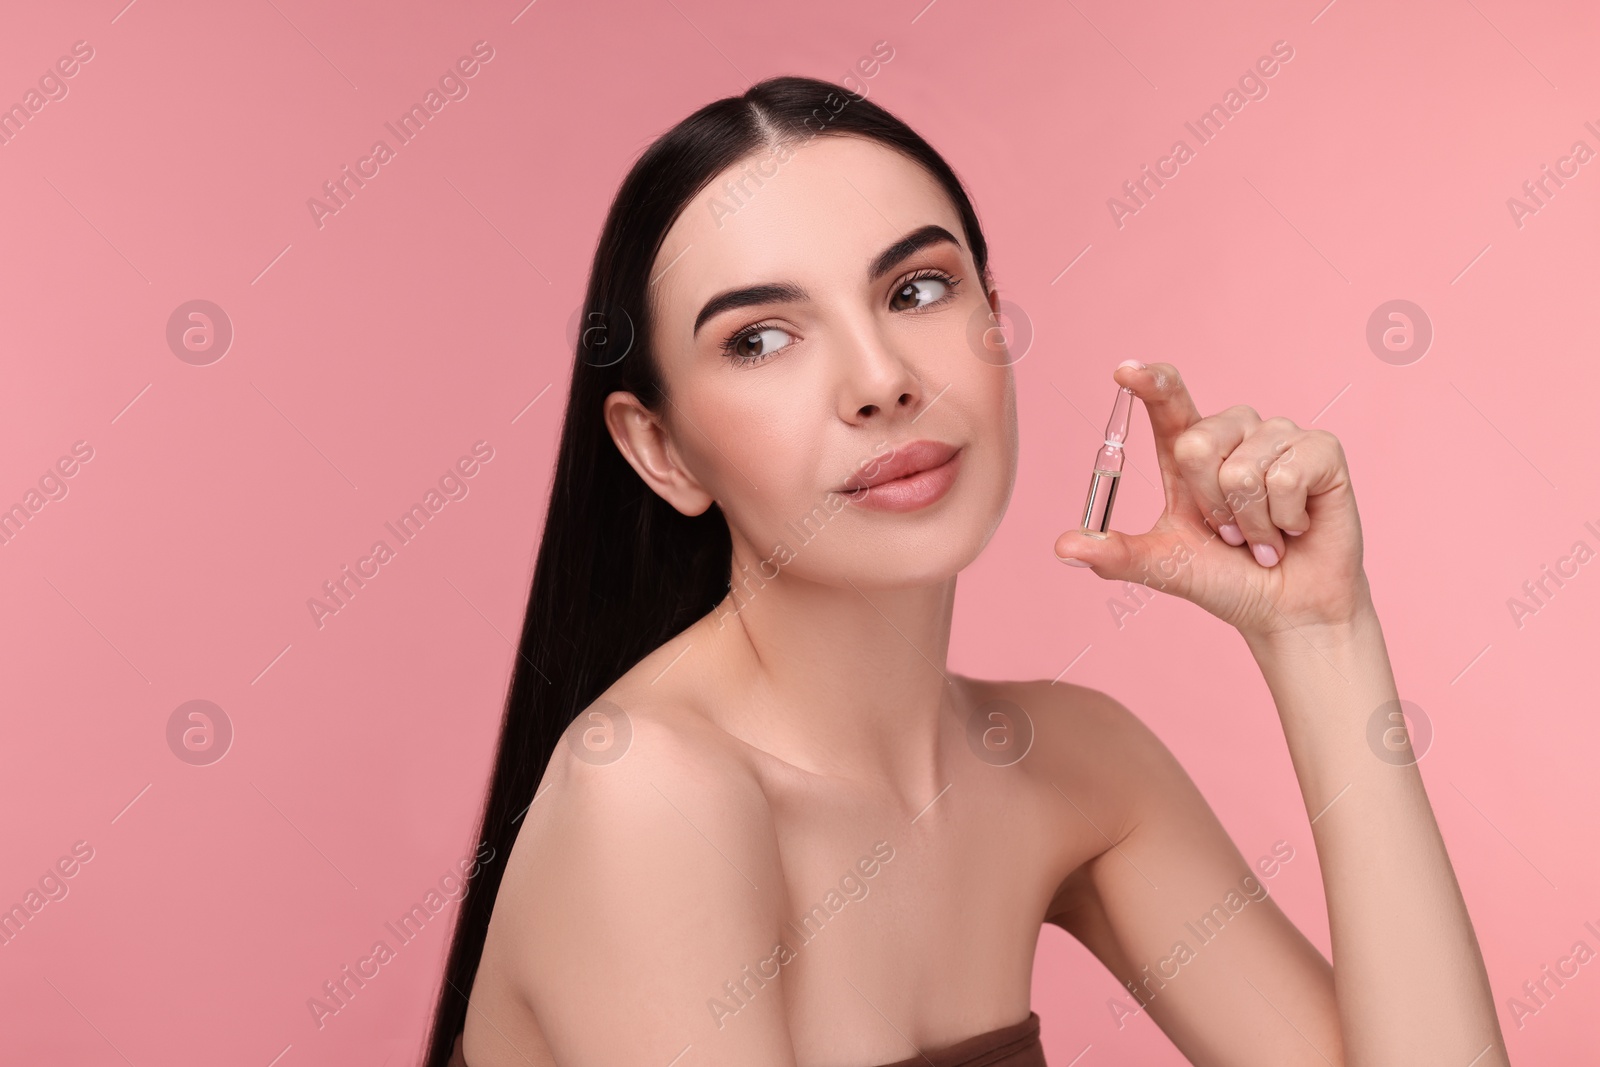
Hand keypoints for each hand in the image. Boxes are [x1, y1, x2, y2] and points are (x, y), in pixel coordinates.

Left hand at [1053, 361, 1370, 639]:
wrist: (1287, 609)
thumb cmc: (1225, 579)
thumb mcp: (1163, 565)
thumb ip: (1116, 553)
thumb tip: (1063, 545)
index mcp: (1190, 450)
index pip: (1168, 402)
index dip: (1150, 382)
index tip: (1125, 371)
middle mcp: (1233, 432)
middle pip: (1197, 444)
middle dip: (1210, 505)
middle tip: (1229, 535)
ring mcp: (1278, 436)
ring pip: (1244, 467)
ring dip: (1249, 520)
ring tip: (1263, 536)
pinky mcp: (1322, 450)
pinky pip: (1286, 475)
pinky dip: (1285, 518)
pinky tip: (1296, 527)